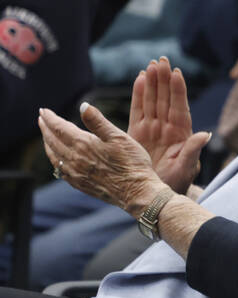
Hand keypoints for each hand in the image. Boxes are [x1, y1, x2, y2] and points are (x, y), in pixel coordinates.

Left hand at [39, 103, 168, 214]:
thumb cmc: (132, 163)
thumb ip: (98, 121)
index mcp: (83, 144)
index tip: (43, 110)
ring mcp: (75, 173)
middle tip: (41, 119)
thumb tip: (83, 105)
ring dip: (47, 144)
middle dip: (45, 128)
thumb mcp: (118, 137)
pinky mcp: (79, 184)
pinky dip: (54, 160)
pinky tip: (57, 159)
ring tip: (46, 136)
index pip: (60, 128)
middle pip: (52, 141)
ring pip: (53, 156)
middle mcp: (74, 159)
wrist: (136, 192)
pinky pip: (59, 170)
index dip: (50, 118)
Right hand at [128, 57, 208, 193]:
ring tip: (150, 65)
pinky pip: (139, 109)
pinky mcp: (138, 133)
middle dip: (164, 79)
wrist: (159, 193)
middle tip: (162, 60)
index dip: (178, 90)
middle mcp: (167, 127)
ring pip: (153, 100)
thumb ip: (193, 151)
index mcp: (181, 133)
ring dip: (152, 83)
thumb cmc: (177, 182)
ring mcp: (153, 128)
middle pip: (166, 99)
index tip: (177, 73)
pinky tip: (140, 79)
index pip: (180, 107)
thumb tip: (206, 135)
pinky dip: (139, 95)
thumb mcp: (186, 167)